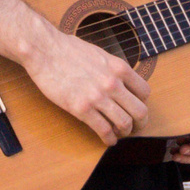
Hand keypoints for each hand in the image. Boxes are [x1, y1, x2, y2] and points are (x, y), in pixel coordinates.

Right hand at [23, 24, 151, 144]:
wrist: (45, 50)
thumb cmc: (67, 49)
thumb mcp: (99, 55)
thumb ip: (112, 70)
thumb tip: (120, 81)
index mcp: (119, 68)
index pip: (144, 92)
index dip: (142, 103)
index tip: (136, 108)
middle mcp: (113, 83)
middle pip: (140, 111)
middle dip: (140, 123)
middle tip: (135, 127)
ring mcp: (98, 97)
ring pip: (125, 123)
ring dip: (124, 132)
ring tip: (119, 134)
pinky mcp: (82, 109)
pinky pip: (104, 130)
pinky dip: (109, 139)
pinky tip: (107, 140)